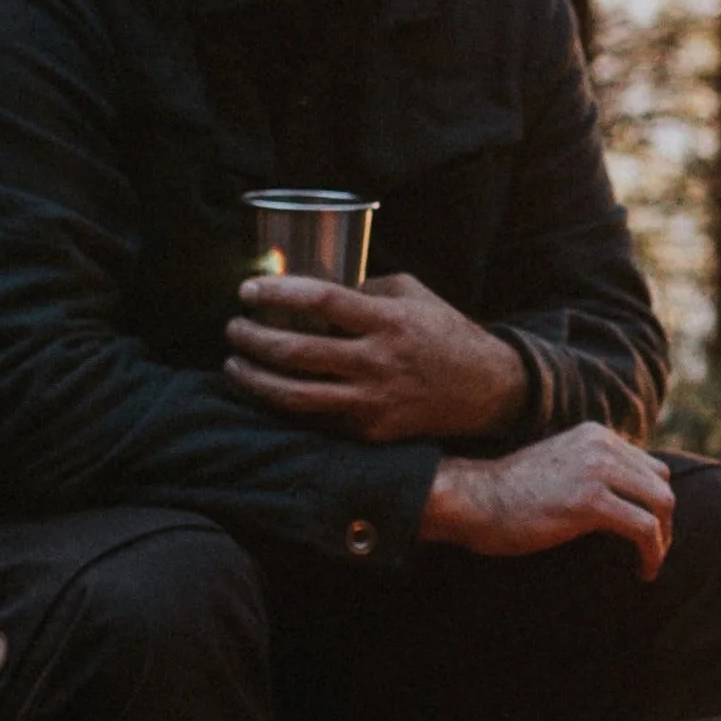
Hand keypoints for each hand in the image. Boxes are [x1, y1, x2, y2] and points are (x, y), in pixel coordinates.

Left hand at [227, 272, 527, 444]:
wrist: (487, 390)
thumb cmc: (444, 333)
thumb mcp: (412, 294)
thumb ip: (364, 289)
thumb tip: (312, 290)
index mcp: (389, 320)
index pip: (320, 300)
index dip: (277, 293)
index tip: (248, 290)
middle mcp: (378, 362)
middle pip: (296, 351)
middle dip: (253, 338)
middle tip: (234, 328)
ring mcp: (373, 401)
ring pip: (295, 395)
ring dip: (255, 379)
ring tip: (234, 363)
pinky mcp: (371, 431)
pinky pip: (315, 418)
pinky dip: (283, 404)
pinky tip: (266, 390)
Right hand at [424, 425, 675, 576]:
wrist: (474, 500)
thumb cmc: (509, 495)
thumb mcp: (560, 468)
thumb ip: (592, 473)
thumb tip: (626, 504)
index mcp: (596, 436)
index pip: (650, 466)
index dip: (653, 502)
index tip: (647, 532)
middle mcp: (602, 445)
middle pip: (662, 483)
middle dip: (665, 521)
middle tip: (654, 552)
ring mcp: (597, 470)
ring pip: (661, 503)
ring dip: (663, 539)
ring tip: (650, 564)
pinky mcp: (590, 500)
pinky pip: (644, 528)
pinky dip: (652, 553)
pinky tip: (643, 571)